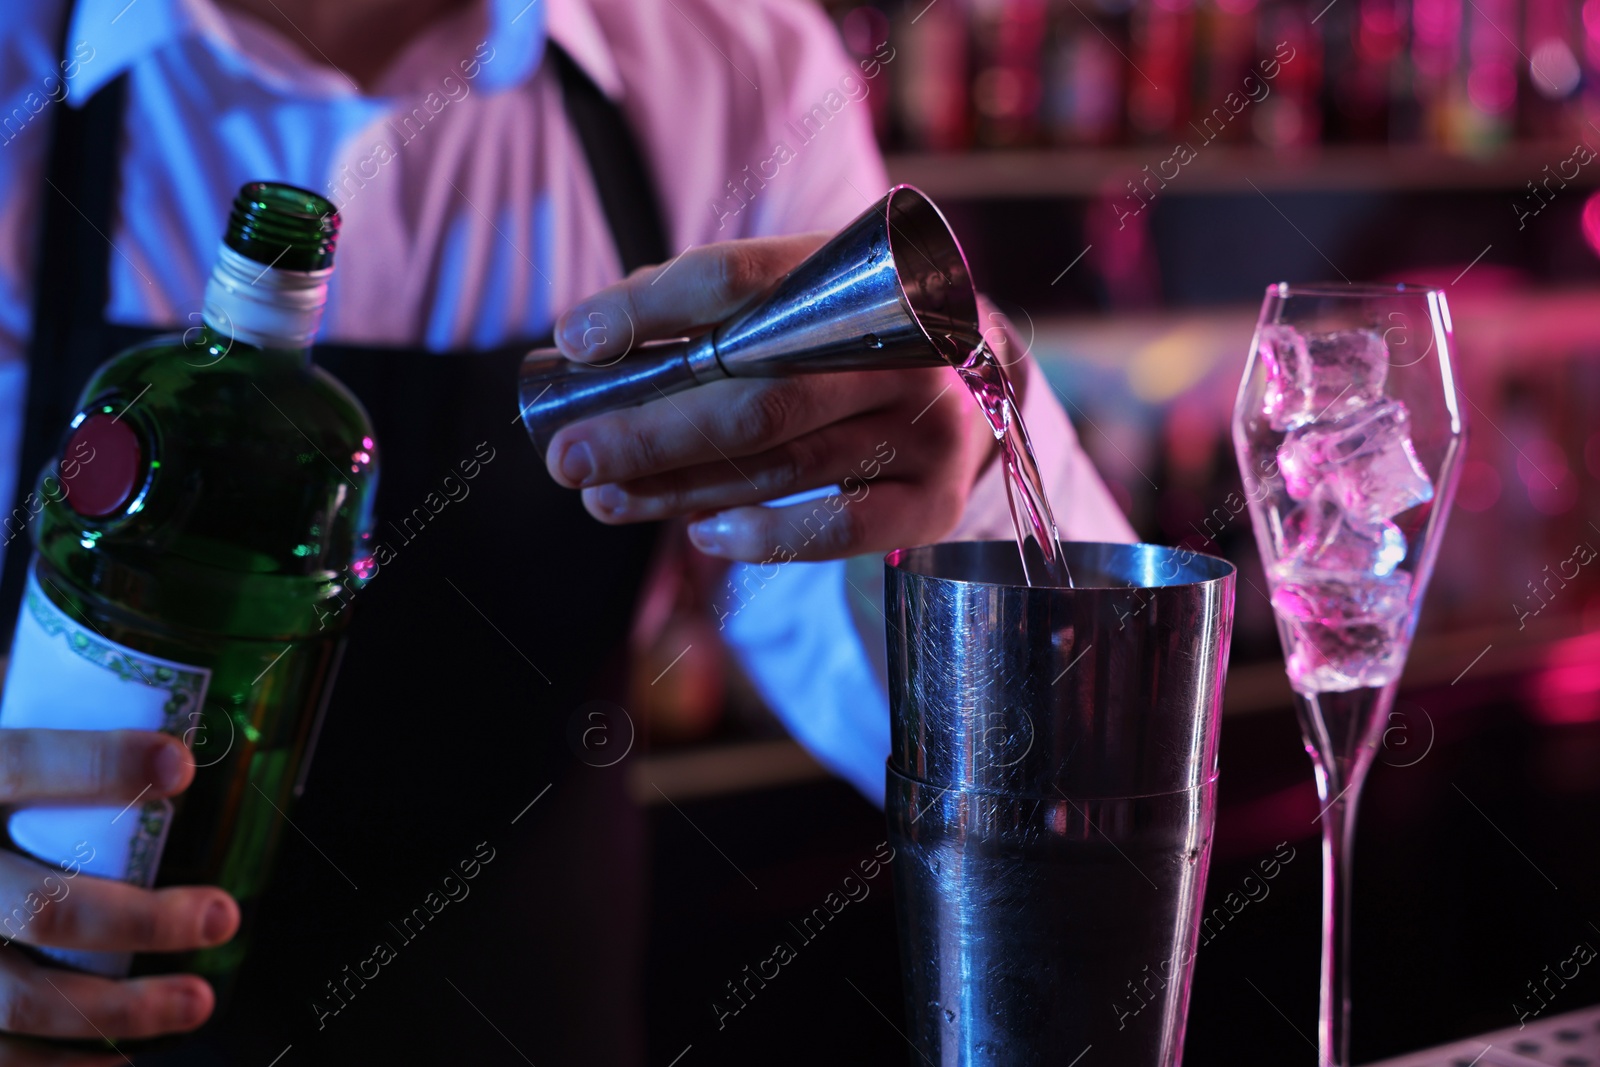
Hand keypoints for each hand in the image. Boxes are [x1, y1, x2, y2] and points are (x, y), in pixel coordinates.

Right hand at [0, 730, 238, 1041]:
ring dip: (119, 1009)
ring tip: (197, 1001)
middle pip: (39, 906)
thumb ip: (51, 714)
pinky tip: (127, 1058)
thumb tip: (173, 708)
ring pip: (20, 996)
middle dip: (139, 921)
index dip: (100, 765)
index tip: (182, 766)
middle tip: (221, 916)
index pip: (22, 765)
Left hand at [545, 235, 997, 561]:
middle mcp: (903, 348)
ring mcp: (927, 427)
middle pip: (755, 395)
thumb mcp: (796, 299)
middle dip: (647, 431)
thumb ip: (704, 310)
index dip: (651, 309)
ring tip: (604, 495)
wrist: (973, 386)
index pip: (741, 280)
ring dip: (679, 489)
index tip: (576, 342)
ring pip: (781, 465)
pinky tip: (700, 533)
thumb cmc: (847, 340)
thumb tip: (590, 343)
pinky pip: (840, 529)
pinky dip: (763, 536)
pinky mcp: (935, 499)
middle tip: (569, 454)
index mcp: (858, 275)